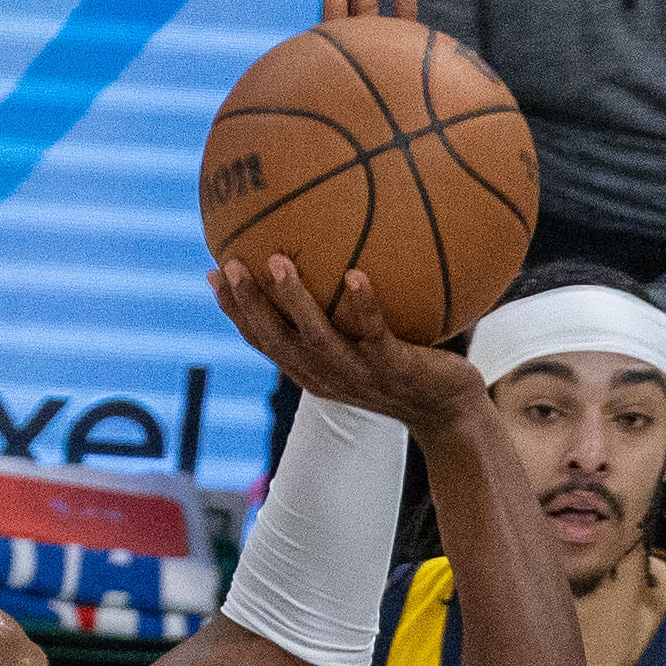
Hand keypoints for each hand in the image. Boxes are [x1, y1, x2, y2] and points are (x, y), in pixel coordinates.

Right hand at [210, 253, 482, 429]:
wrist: (450, 413)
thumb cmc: (408, 370)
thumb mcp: (366, 343)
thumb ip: (343, 312)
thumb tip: (336, 252)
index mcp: (314, 370)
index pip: (264, 341)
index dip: (236, 312)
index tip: (214, 273)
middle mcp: (330, 375)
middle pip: (277, 341)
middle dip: (250, 305)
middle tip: (231, 264)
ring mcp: (361, 374)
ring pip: (317, 339)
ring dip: (295, 301)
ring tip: (278, 262)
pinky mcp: (395, 368)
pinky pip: (375, 334)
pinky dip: (364, 306)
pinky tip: (356, 275)